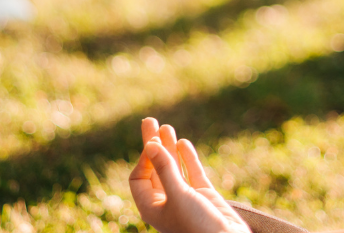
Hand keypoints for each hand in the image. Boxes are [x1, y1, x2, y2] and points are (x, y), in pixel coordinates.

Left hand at [130, 118, 250, 232]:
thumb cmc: (196, 225)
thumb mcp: (177, 195)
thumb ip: (165, 169)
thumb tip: (149, 143)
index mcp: (152, 208)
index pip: (139, 177)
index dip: (144, 158)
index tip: (152, 142)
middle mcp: (166, 202)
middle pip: (154, 168)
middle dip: (152, 144)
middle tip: (149, 120)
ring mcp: (185, 197)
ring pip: (174, 167)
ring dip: (169, 147)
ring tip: (167, 126)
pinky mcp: (204, 195)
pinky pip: (192, 172)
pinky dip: (187, 157)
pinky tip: (183, 143)